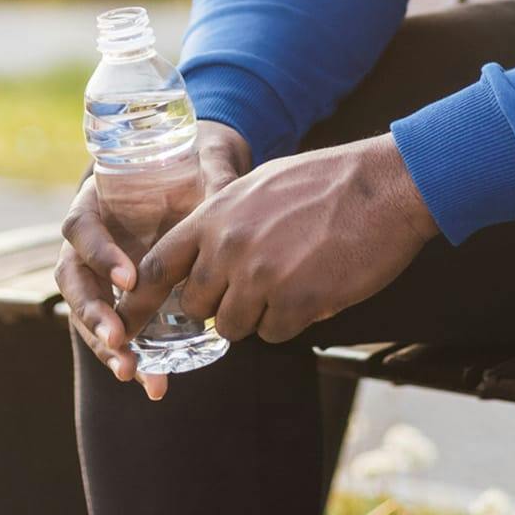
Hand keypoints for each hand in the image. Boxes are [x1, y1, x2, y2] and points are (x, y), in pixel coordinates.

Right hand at [57, 119, 252, 399]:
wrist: (197, 179)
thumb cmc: (192, 168)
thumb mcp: (202, 167)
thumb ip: (211, 180)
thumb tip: (228, 195)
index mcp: (97, 203)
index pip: (81, 228)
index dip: (99, 254)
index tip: (130, 278)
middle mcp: (89, 242)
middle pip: (75, 281)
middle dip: (93, 314)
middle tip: (119, 338)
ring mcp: (100, 274)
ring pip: (88, 314)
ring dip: (106, 346)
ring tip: (132, 372)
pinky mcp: (120, 301)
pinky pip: (116, 330)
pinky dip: (130, 356)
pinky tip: (152, 381)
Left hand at [114, 133, 437, 400]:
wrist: (386, 186)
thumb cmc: (331, 181)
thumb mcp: (263, 184)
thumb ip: (227, 218)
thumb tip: (205, 252)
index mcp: (217, 213)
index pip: (156, 266)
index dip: (140, 299)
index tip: (127, 320)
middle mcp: (230, 246)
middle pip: (195, 306)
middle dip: (220, 305)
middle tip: (256, 286)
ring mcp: (262, 276)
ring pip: (233, 327)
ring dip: (259, 315)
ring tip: (294, 280)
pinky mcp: (297, 302)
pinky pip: (274, 334)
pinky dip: (292, 320)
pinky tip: (316, 287)